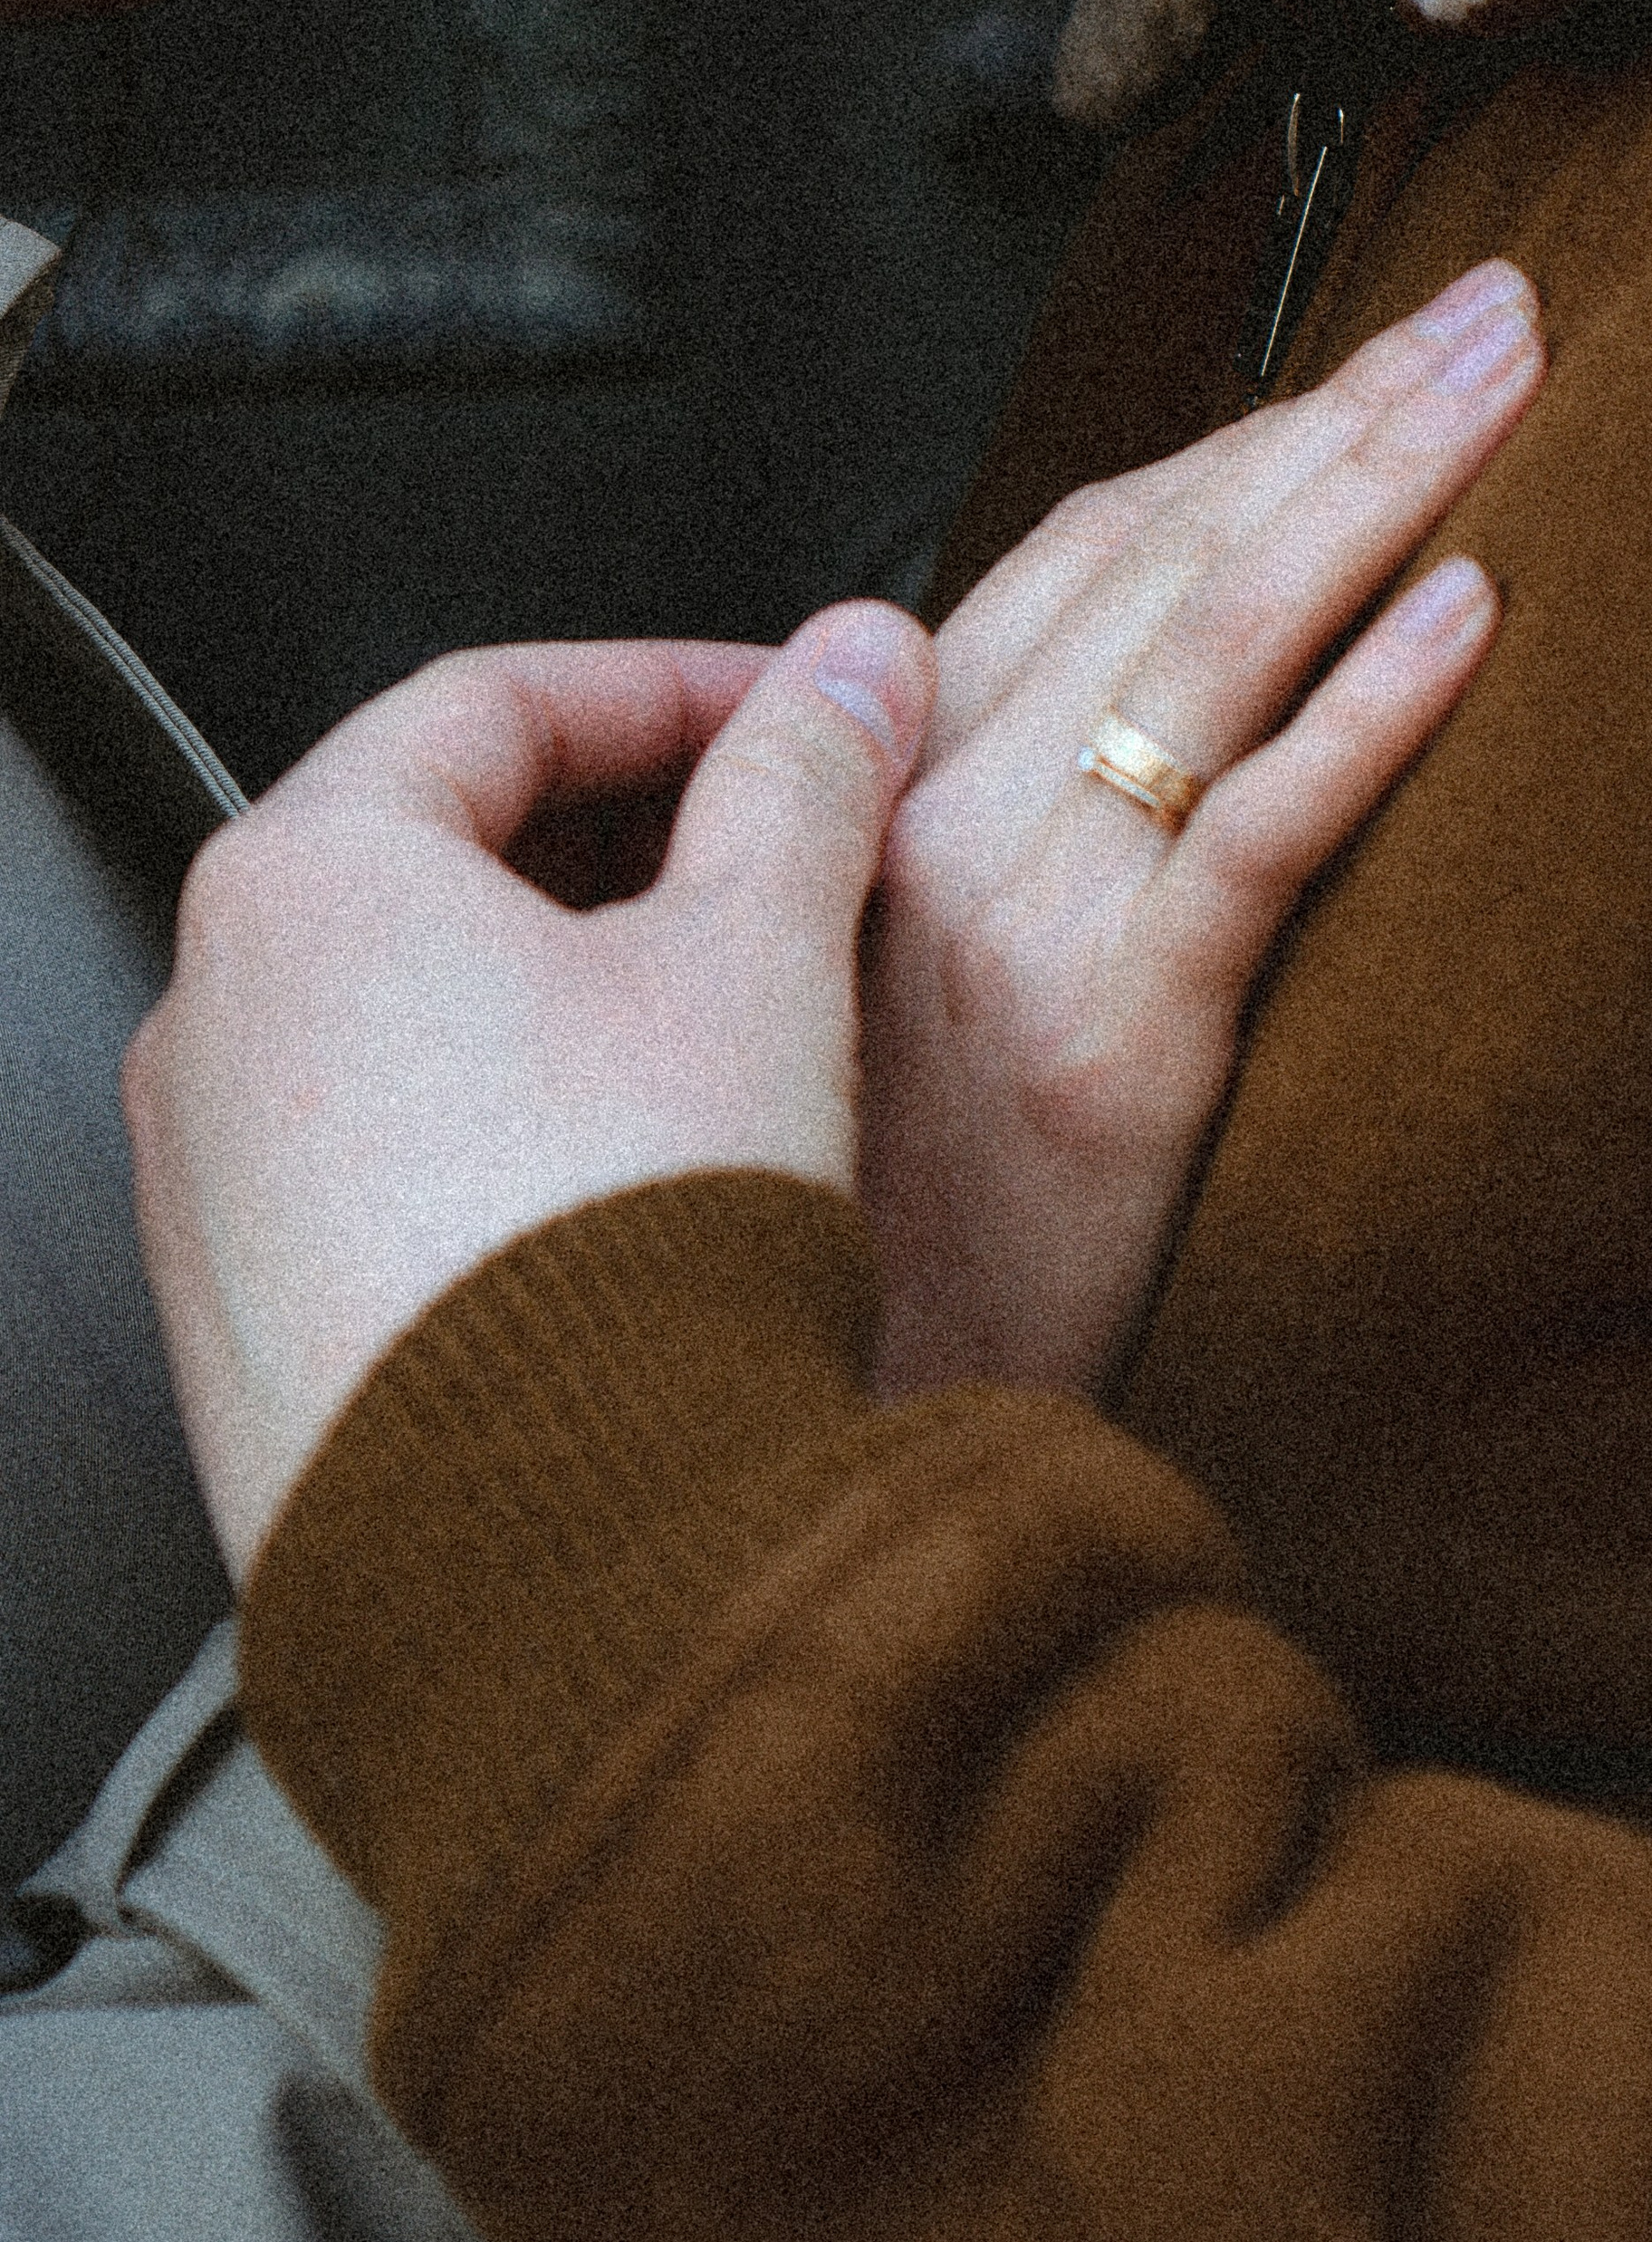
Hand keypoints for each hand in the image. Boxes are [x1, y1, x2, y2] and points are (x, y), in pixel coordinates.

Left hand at [125, 610, 934, 1581]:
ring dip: (567, 986)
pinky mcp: (247, 1323)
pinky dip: (502, 1122)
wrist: (564, 1567)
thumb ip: (806, 780)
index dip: (675, 687)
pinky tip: (635, 1179)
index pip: (494, 703)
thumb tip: (853, 674)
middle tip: (779, 859)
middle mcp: (211, 1021)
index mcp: (303, 883)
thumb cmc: (627, 1255)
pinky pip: (377, 1161)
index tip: (793, 716)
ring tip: (729, 1029)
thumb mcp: (761, 958)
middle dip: (628, 838)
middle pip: (432, 853)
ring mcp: (208, 1185)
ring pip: (403, 1016)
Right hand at [862, 260, 1543, 1403]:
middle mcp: (940, 829)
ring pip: (1213, 652)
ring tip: (1510, 384)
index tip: (1375, 354)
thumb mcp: (904, 987)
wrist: (841, 1439)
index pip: (1082, 549)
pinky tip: (1474, 612)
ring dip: (1378, 490)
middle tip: (1497, 306)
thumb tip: (1161, 715)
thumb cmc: (898, 1215)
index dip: (1245, 434)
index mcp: (894, 797)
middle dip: (1343, 412)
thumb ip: (996, 833)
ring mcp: (1024, 929)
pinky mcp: (1116, 1048)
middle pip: (1161, 559)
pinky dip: (1369, 709)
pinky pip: (1258, 837)